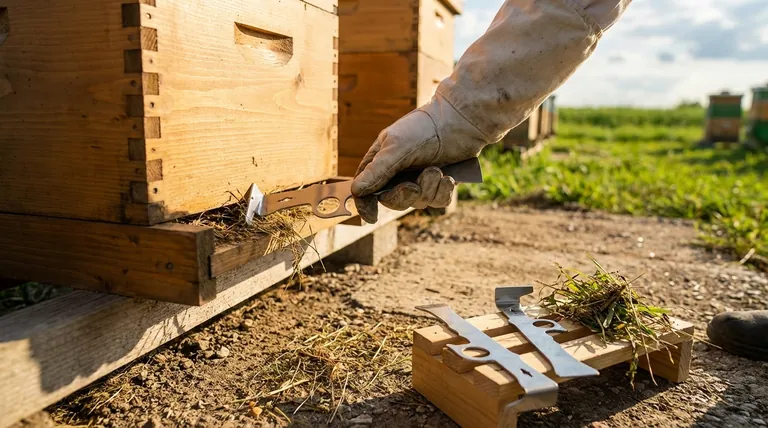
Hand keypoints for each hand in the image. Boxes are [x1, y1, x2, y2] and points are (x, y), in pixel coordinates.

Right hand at [351, 93, 490, 222]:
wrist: (459, 120)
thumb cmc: (423, 128)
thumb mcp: (396, 147)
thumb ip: (377, 170)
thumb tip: (356, 191)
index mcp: (379, 162)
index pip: (365, 190)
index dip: (366, 205)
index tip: (372, 217)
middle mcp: (397, 174)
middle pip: (392, 201)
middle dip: (404, 196)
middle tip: (415, 187)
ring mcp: (419, 180)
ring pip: (418, 202)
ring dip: (428, 189)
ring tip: (437, 170)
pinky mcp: (439, 184)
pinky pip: (438, 202)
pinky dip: (443, 192)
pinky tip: (448, 178)